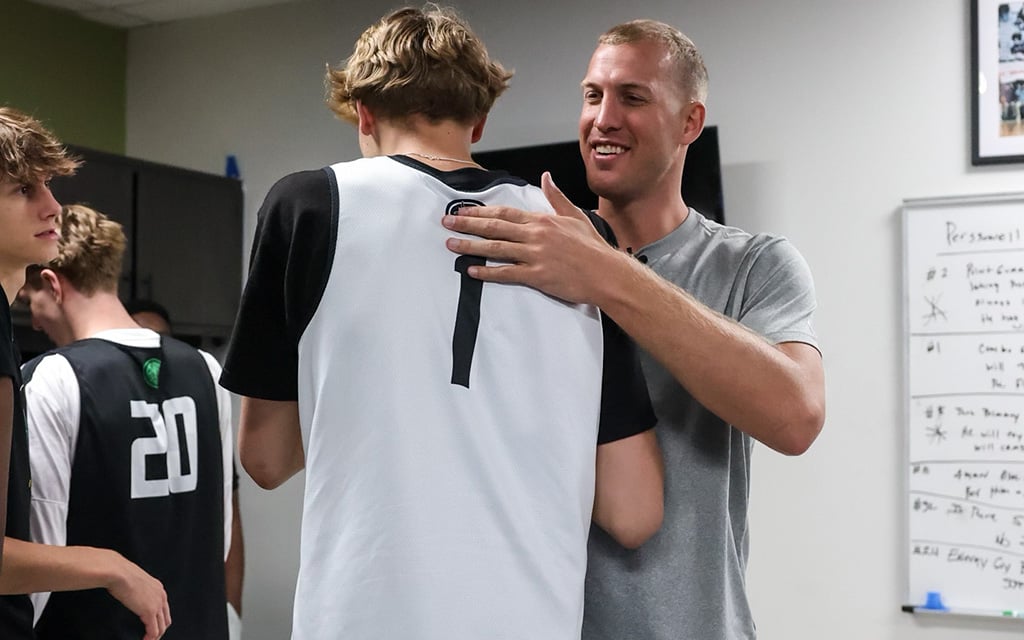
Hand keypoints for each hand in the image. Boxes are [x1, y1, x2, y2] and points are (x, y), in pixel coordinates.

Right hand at [105, 551, 170, 639]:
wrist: (118, 572)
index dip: (159, 620)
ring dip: (155, 637)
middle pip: (166, 619)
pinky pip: (153, 631)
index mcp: (158, 588)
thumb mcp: (134, 581)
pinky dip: (150, 638)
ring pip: (161, 627)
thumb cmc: (120, 574)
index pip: (164, 608)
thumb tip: (128, 593)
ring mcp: (157, 604)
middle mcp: (161, 595)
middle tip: (149, 637)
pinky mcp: (149, 611)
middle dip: (159, 630)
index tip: (151, 628)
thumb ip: (136, 589)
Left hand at [442, 172, 624, 304]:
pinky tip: (471, 270)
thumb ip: (556, 197)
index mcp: (542, 220)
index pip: (504, 212)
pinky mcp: (537, 275)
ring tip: (451, 245)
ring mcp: (535, 255)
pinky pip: (506, 272)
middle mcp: (535, 235)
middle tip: (447, 223)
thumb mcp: (575, 216)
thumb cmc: (593, 248)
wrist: (607, 273)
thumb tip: (546, 177)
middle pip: (494, 226)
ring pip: (495, 248)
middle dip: (467, 224)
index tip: (462, 211)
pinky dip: (487, 271)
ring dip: (470, 246)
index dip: (480, 211)